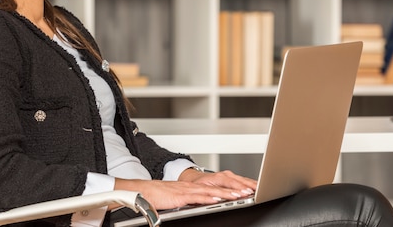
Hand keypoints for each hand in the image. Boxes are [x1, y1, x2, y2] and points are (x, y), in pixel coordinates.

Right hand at [114, 170, 255, 209]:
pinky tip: (218, 199)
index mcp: (194, 187)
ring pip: (211, 191)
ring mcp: (187, 190)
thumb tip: (207, 204)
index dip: (232, 188)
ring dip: (226, 193)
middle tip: (251, 191)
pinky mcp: (180, 196)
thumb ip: (192, 201)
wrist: (141, 192)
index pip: (217, 187)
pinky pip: (197, 197)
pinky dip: (208, 197)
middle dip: (235, 189)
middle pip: (217, 187)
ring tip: (240, 195)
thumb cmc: (158, 197)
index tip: (246, 190)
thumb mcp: (179, 200)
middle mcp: (192, 186)